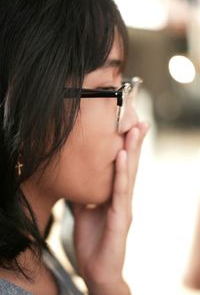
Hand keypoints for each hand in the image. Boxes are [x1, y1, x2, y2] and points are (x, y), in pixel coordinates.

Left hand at [72, 122, 148, 294]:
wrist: (96, 269)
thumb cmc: (93, 239)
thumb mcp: (84, 209)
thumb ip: (84, 191)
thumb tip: (74, 174)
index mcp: (115, 195)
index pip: (122, 167)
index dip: (127, 146)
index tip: (128, 126)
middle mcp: (123, 198)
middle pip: (130, 165)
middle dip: (135, 142)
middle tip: (140, 120)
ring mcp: (124, 207)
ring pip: (128, 174)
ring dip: (132, 151)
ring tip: (134, 130)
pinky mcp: (121, 218)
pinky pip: (120, 192)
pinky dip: (121, 173)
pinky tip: (122, 157)